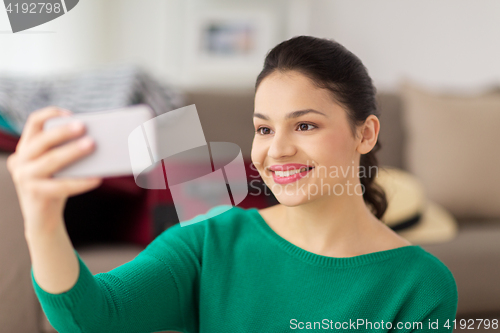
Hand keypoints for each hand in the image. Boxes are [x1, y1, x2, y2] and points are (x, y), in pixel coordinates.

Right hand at [6, 106, 102, 235]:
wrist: (44, 219)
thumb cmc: (57, 186)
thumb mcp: (60, 166)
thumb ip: (68, 151)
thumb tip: (97, 139)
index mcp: (26, 148)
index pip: (33, 123)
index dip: (50, 114)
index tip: (70, 113)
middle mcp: (21, 161)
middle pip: (41, 141)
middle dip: (63, 131)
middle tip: (83, 125)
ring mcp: (25, 178)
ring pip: (50, 161)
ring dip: (72, 151)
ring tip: (92, 145)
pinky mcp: (35, 194)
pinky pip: (61, 186)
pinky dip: (81, 181)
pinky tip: (97, 178)